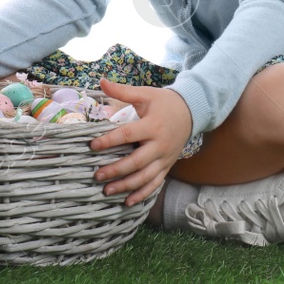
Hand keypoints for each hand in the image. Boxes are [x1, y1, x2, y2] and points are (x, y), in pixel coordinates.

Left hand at [88, 78, 193, 206]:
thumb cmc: (164, 103)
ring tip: (107, 191)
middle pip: (136, 162)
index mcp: (152, 126)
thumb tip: (101, 81)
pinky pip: (155, 184)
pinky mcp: (167, 167)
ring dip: (126, 186)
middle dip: (116, 170)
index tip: (91, 145)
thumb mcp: (145, 94)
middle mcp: (159, 145)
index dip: (109, 141)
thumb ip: (122, 91)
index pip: (127, 135)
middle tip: (97, 175)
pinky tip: (127, 202)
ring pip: (145, 177)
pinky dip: (142, 194)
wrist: (191, 112)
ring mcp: (165, 159)